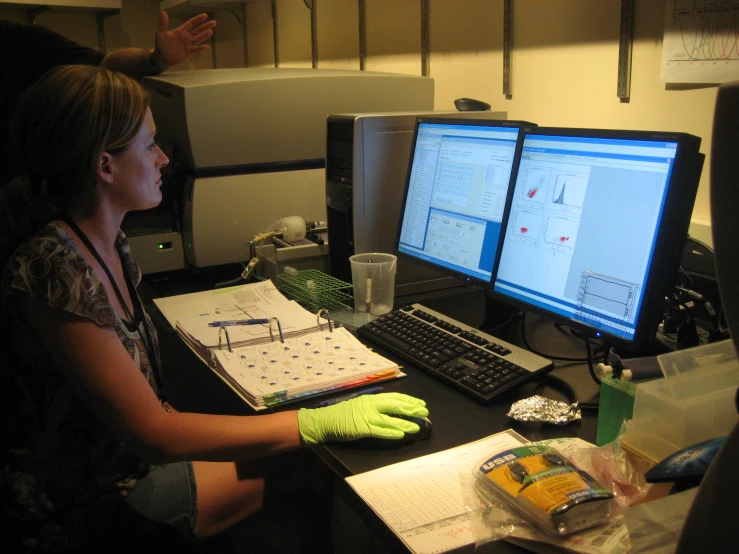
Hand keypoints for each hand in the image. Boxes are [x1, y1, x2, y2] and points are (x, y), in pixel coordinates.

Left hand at [152, 11, 216, 69]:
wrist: (162, 58)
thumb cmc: (160, 45)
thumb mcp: (160, 33)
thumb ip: (163, 23)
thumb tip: (163, 12)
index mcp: (181, 31)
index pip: (191, 23)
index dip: (198, 19)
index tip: (205, 16)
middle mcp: (186, 37)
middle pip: (198, 30)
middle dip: (205, 26)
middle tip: (214, 22)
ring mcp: (188, 45)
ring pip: (198, 39)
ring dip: (205, 35)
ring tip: (211, 31)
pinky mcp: (189, 52)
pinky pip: (196, 49)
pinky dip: (201, 48)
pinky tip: (206, 46)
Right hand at [298, 392, 428, 444]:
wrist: (326, 421)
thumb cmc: (343, 414)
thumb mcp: (360, 404)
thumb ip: (375, 405)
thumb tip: (392, 409)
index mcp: (371, 398)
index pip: (394, 397)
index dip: (408, 400)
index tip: (420, 403)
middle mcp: (371, 405)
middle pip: (395, 405)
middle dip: (411, 409)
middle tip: (424, 411)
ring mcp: (368, 416)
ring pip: (391, 419)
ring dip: (405, 423)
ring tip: (417, 426)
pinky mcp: (363, 428)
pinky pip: (381, 431)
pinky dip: (392, 433)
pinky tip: (401, 434)